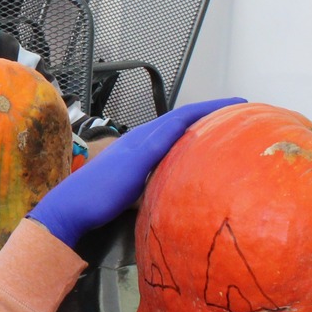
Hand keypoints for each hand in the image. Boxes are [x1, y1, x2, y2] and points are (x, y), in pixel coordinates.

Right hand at [26, 99, 244, 247]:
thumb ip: (151, 186)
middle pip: (182, 117)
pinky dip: (191, 122)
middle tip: (239, 105)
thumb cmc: (97, 203)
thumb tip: (171, 195)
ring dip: (207, 110)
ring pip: (179, 118)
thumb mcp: (133, 192)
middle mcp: (141, 138)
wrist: (72, 206)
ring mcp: (139, 143)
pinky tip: (210, 120)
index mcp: (140, 145)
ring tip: (233, 107)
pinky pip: (170, 131)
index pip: (176, 126)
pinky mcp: (140, 154)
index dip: (201, 118)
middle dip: (211, 108)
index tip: (226, 116)